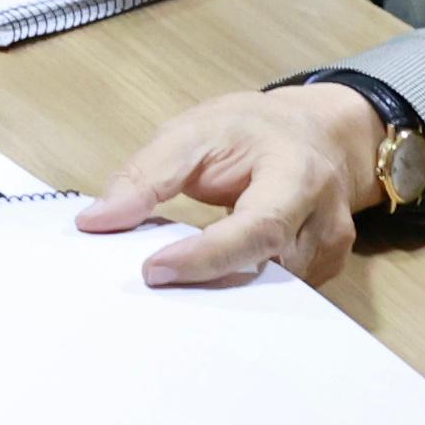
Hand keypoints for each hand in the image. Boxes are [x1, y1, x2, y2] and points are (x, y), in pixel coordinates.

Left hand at [75, 84, 385, 286]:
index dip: (206, 256)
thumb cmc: (254, 130)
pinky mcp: (324, 271)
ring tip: (173, 287)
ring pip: (272, 291)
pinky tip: (204, 286)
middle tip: (151, 290)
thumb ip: (147, 174)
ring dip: (221, 293)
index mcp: (296, 174)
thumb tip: (95, 222)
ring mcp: (330, 251)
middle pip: (266, 269)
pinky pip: (279, 294)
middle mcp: (323, 220)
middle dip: (208, 284)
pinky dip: (238, 293)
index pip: (256, 228)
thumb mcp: (194, 131)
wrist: (322, 134)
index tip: (152, 271)